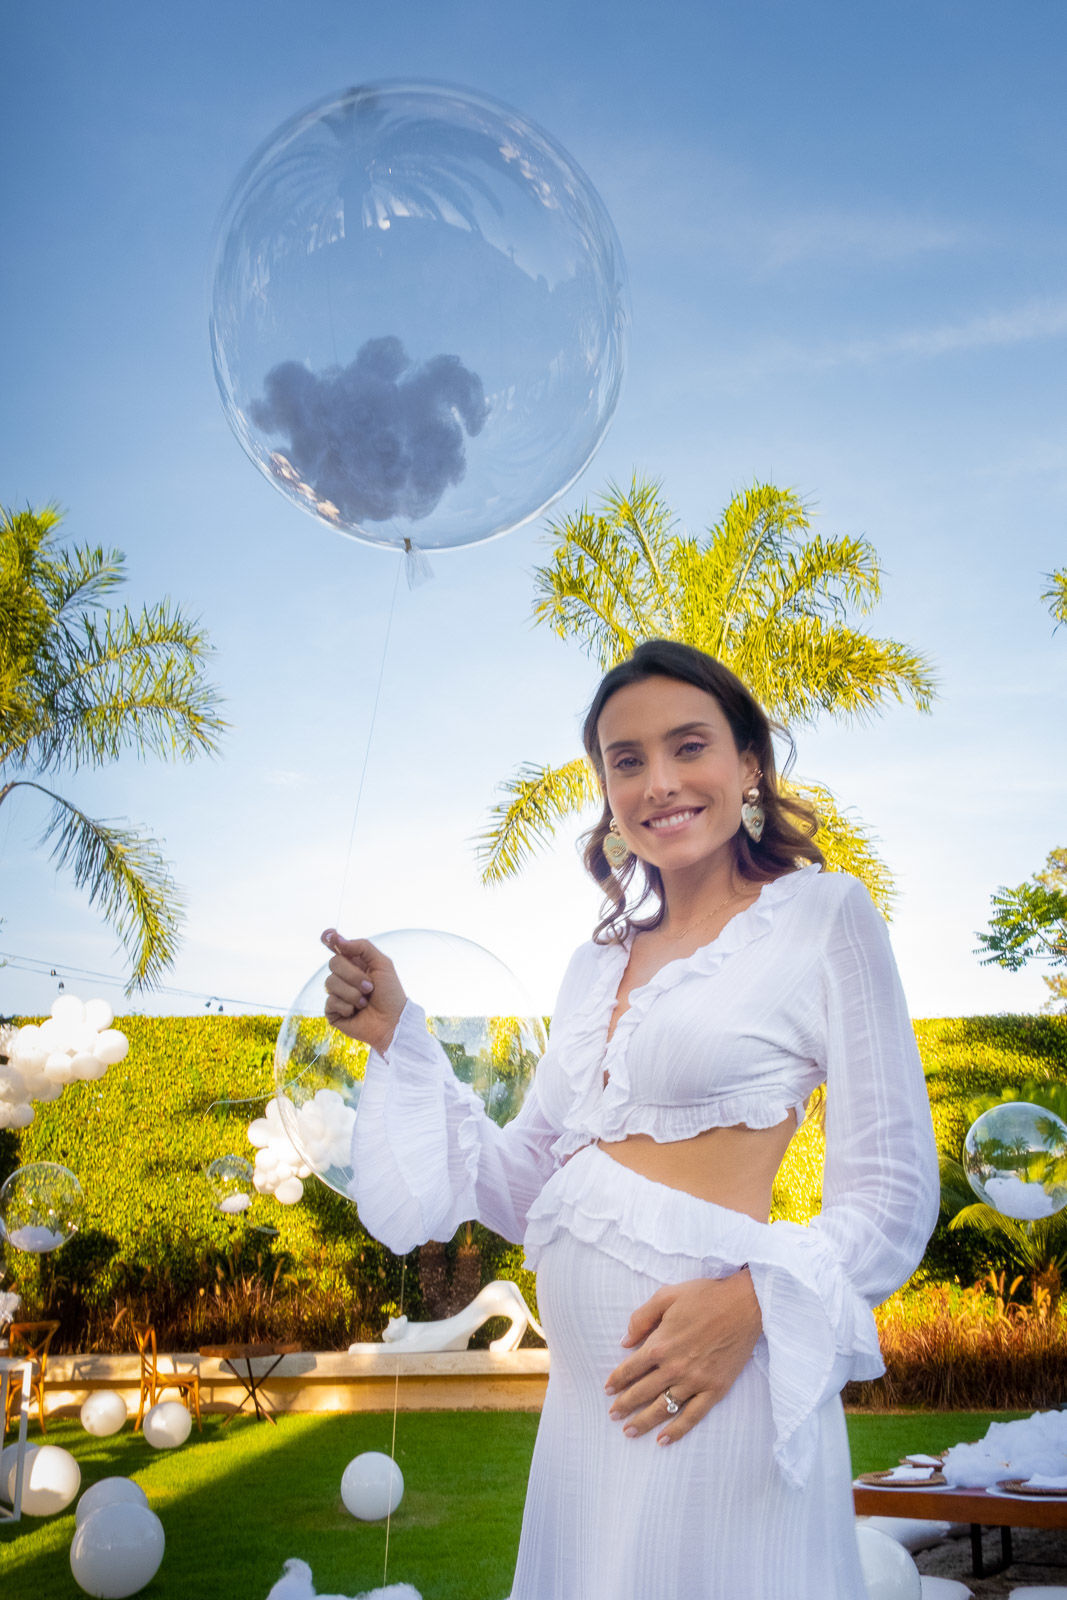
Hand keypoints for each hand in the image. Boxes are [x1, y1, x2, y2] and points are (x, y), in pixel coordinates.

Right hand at [320, 929, 406, 1055]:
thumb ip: (362, 947)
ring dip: (353, 993)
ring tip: (365, 1002)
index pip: (335, 945)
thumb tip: (338, 939)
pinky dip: (347, 1007)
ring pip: (330, 982)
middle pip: (333, 963)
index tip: (330, 936)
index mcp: (354, 962)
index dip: (329, 938)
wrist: (392, 1021)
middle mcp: (343, 975)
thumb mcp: (382, 964)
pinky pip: (330, 1002)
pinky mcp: (332, 1011)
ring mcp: (336, 993)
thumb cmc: (390, 993)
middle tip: (369, 987)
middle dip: (353, 975)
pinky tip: (356, 1012)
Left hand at [604, 1270, 761, 1445]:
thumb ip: (642, 1318)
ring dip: (643, 1422)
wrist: (745, 1305)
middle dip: (624, 1405)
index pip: (631, 1368)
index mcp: (660, 1344)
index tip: (607, 1390)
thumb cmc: (705, 1296)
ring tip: (628, 1432)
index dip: (617, 1380)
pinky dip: (677, 1430)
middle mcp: (674, 1367)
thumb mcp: (667, 1296)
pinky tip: (663, 1440)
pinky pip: (693, 1416)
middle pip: (642, 1392)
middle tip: (613, 1415)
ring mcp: (695, 1381)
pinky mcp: (715, 1390)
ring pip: (663, 1408)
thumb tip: (624, 1342)